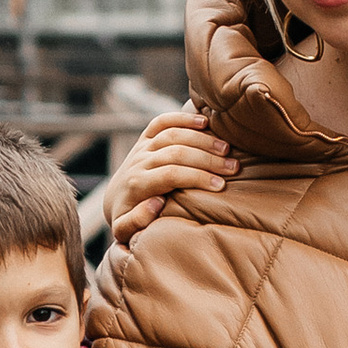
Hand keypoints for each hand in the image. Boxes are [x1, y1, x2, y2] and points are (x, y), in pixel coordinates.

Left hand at [107, 102, 236, 243]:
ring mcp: (142, 147)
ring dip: (202, 139)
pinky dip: (182, 117)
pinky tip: (204, 121)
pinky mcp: (145, 138)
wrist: (113, 201)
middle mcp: (139, 161)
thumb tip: (156, 202)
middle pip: (176, 152)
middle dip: (207, 159)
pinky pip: (162, 121)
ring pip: (173, 134)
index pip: (171, 174)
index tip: (221, 185)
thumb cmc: (127, 219)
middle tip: (233, 167)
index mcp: (136, 183)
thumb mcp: (124, 230)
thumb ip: (135, 222)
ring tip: (227, 149)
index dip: (197, 177)